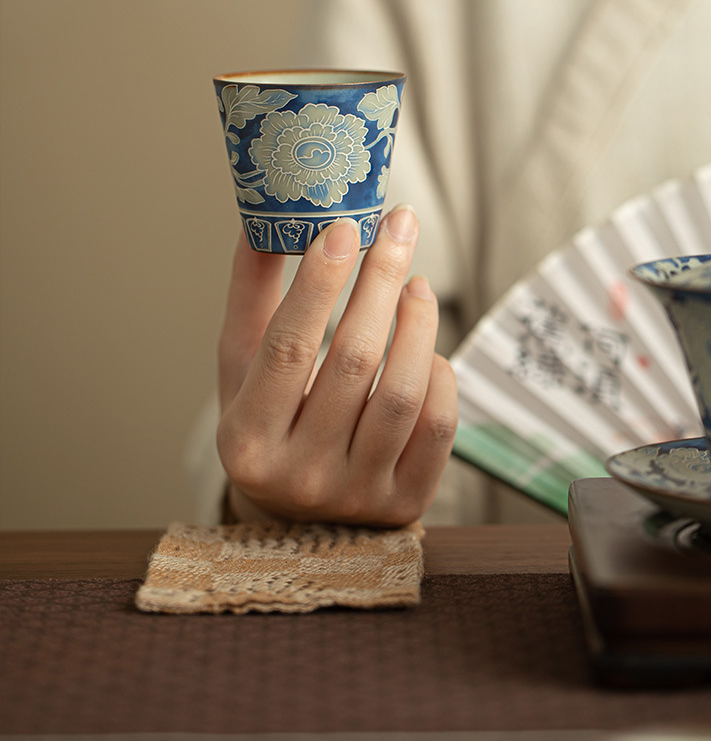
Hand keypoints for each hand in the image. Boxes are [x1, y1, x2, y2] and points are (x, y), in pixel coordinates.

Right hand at [217, 206, 457, 526]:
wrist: (299, 520)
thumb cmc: (268, 421)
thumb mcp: (241, 366)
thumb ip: (251, 295)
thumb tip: (262, 220)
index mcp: (246, 438)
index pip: (286, 347)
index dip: (318, 283)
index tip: (343, 226)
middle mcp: (299, 475)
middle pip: (352, 361)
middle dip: (380, 281)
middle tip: (398, 225)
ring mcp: (356, 494)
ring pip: (402, 393)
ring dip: (417, 322)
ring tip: (417, 282)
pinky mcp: (405, 503)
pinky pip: (437, 426)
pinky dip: (439, 374)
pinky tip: (427, 345)